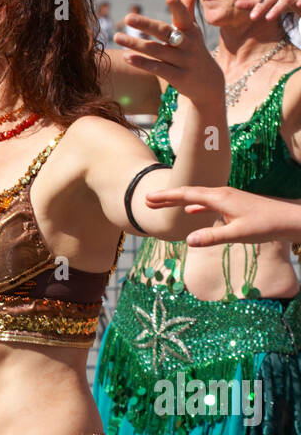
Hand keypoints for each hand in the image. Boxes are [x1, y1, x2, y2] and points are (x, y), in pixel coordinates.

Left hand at [113, 0, 223, 104]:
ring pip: (156, 51)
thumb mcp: (193, 28)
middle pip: (164, 32)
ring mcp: (183, 61)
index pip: (184, 15)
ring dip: (135, 44)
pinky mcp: (178, 77)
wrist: (208, 83)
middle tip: (128, 17)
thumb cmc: (194, 49)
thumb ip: (188, 5)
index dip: (178, 6)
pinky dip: (141, 62)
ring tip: (117, 36)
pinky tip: (126, 56)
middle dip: (146, 24)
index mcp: (191, 30)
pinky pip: (157, 68)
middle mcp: (188, 44)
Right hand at [144, 183, 297, 246]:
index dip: (166, 197)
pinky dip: (195, 206)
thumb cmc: (264, 225)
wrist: (287, 219)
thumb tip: (188, 240)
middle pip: (188, 194)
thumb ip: (213, 236)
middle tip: (147, 200)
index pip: (187, 195)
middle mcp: (221, 194)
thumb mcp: (237, 234)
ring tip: (163, 205)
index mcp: (219, 198)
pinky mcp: (233, 204)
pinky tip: (191, 212)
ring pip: (197, 198)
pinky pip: (207, 203)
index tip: (148, 198)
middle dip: (167, 197)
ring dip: (179, 202)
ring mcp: (227, 198)